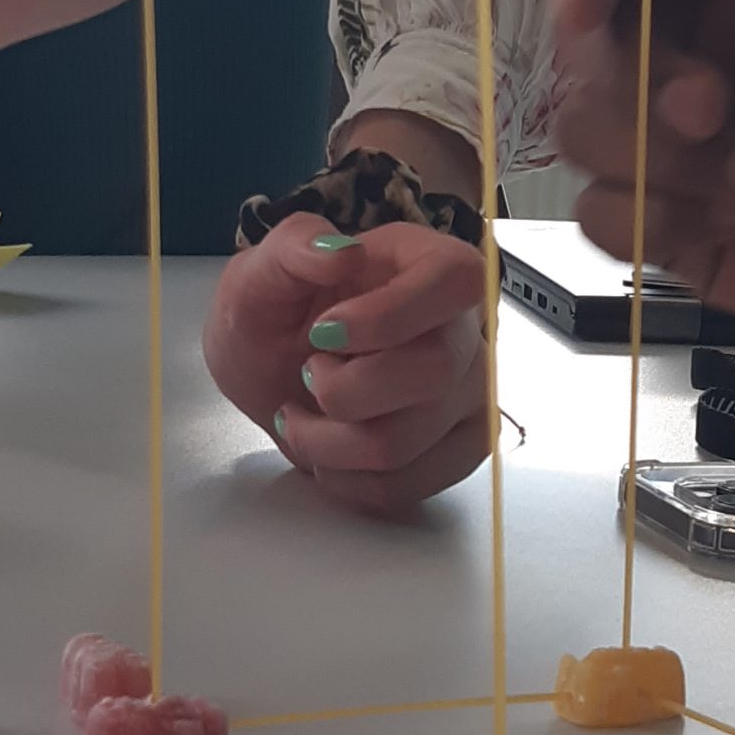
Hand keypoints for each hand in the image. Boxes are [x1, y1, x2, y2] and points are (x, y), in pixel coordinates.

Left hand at [205, 219, 488, 516]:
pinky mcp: (458, 449)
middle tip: (308, 373)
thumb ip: (293, 247)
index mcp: (429, 263)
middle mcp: (465, 328)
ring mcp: (470, 393)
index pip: (455, 282)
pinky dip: (346, 480)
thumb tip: (340, 251)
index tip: (325, 331)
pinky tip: (327, 451)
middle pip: (435, 371)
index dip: (392, 315)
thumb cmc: (279, 312)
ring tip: (304, 417)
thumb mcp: (263, 269)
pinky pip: (408, 487)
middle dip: (344, 389)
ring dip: (328, 442)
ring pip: (408, 441)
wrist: (277, 370)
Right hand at [551, 0, 734, 370]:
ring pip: (585, 132)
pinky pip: (604, 216)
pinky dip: (654, 223)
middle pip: (591, 46)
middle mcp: (703, 55)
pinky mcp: (679, 229)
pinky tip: (734, 226)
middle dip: (639, 84)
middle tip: (716, 113)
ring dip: (660, 162)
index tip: (588, 11)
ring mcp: (684, 147)